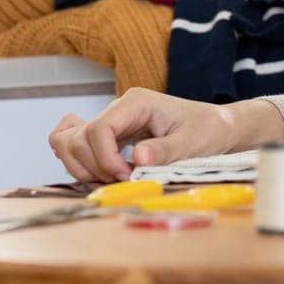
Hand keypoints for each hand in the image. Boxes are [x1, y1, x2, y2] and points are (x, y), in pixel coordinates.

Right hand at [47, 89, 283, 181]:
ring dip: (83, 167)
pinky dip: (80, 162)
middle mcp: (118, 108)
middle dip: (94, 167)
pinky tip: (104, 173)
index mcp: (136, 102)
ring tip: (114, 179)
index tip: (126, 177)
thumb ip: (166, 150)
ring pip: (68, 141)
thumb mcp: (193, 142)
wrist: (215, 127)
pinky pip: (75, 143)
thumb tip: (137, 159)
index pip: (98, 129)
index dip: (104, 159)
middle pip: (77, 138)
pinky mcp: (110, 134)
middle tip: (123, 181)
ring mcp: (111, 120)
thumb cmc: (207, 130)